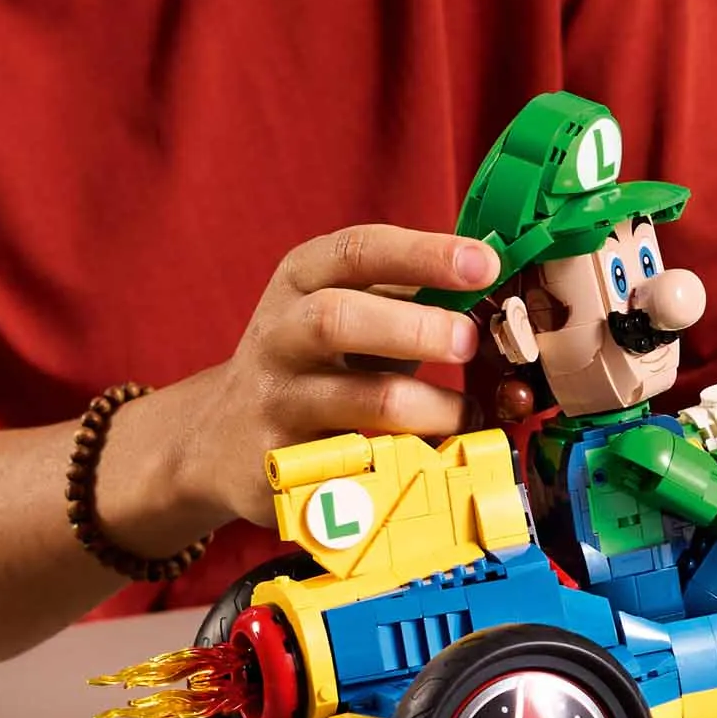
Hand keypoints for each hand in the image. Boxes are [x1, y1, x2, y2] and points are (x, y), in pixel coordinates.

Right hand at [169, 226, 498, 527]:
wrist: (221, 435)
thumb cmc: (313, 358)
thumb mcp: (345, 305)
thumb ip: (407, 289)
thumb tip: (494, 274)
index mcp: (302, 279)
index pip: (358, 250)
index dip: (425, 254)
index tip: (485, 264)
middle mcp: (281, 334)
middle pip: (338, 319)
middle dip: (415, 329)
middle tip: (469, 340)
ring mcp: (277, 402)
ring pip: (358, 401)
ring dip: (430, 407)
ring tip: (467, 412)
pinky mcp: (282, 467)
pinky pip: (359, 467)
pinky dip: (409, 461)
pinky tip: (435, 456)